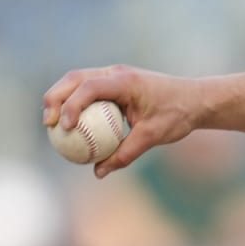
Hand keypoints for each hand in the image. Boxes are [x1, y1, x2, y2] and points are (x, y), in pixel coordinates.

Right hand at [42, 65, 201, 177]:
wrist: (196, 100)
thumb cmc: (177, 115)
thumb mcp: (153, 136)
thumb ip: (125, 154)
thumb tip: (98, 172)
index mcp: (125, 81)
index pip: (89, 87)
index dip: (72, 105)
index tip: (67, 127)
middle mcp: (116, 73)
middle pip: (74, 79)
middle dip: (55, 99)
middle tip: (49, 124)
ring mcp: (113, 75)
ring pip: (76, 82)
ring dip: (60, 99)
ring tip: (52, 125)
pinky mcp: (113, 83)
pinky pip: (87, 91)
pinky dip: (74, 103)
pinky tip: (69, 126)